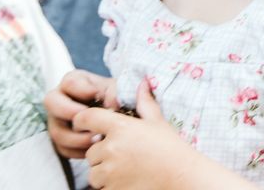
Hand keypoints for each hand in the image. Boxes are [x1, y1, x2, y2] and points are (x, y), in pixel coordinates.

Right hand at [45, 70, 113, 158]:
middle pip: (51, 102)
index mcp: (73, 82)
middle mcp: (60, 99)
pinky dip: (79, 152)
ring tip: (98, 139)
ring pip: (56, 131)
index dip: (82, 91)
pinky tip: (94, 149)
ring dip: (78, 138)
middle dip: (70, 112)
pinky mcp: (61, 140)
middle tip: (90, 120)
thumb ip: (115, 92)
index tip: (97, 96)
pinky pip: (63, 149)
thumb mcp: (116, 91)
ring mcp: (57, 120)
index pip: (69, 83)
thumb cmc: (114, 99)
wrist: (116, 117)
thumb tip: (112, 103)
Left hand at [73, 82, 220, 189]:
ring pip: (93, 173)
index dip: (82, 121)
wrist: (182, 177)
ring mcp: (111, 172)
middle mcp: (111, 148)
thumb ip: (144, 103)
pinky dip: (109, 187)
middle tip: (121, 156)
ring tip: (124, 171)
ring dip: (103, 173)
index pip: (87, 118)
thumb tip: (143, 83)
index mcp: (120, 127)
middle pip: (90, 151)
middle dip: (101, 154)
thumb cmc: (171, 149)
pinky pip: (101, 189)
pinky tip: (126, 182)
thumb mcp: (158, 122)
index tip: (83, 125)